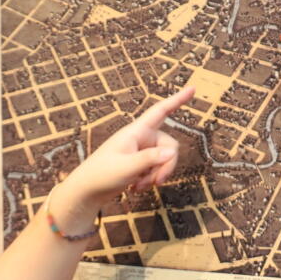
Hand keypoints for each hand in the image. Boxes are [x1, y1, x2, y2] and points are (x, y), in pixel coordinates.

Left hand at [50, 87, 193, 227]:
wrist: (88, 190)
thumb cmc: (102, 174)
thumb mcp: (127, 166)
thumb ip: (150, 159)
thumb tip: (172, 152)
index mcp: (136, 131)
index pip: (160, 111)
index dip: (177, 100)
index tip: (192, 89)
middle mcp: (142, 138)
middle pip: (170, 146)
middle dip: (166, 166)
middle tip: (156, 183)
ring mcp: (142, 151)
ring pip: (165, 160)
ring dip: (156, 176)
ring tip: (138, 186)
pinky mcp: (141, 163)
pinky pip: (157, 170)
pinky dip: (150, 180)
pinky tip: (136, 186)